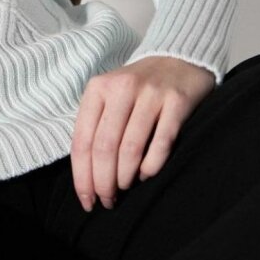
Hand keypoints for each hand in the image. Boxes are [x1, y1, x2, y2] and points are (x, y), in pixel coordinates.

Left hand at [70, 55, 214, 211]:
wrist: (177, 58)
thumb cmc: (137, 88)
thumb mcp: (109, 97)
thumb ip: (96, 126)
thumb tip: (87, 175)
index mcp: (98, 89)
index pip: (82, 139)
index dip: (82, 176)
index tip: (86, 200)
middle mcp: (122, 88)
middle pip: (105, 147)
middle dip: (103, 182)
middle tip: (107, 201)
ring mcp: (151, 94)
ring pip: (131, 148)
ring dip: (125, 178)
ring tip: (124, 189)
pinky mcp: (177, 102)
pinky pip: (161, 143)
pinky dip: (151, 166)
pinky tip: (145, 175)